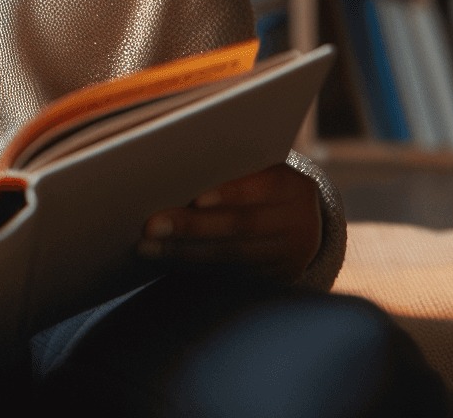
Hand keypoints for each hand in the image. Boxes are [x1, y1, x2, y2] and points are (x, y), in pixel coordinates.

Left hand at [136, 162, 320, 283]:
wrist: (305, 223)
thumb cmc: (266, 186)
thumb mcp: (262, 171)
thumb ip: (232, 172)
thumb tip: (175, 172)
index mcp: (292, 187)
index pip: (258, 189)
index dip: (227, 194)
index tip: (194, 199)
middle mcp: (297, 224)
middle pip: (240, 227)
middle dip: (192, 227)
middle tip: (151, 227)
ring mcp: (288, 257)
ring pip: (231, 257)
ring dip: (184, 253)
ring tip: (148, 248)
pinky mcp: (276, 280)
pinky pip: (230, 275)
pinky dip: (195, 267)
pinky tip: (167, 261)